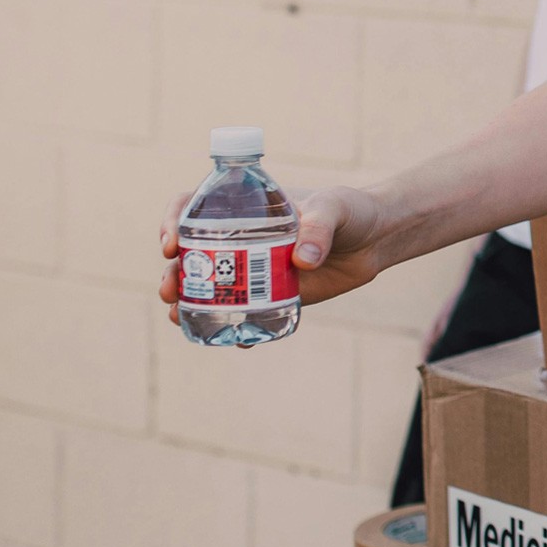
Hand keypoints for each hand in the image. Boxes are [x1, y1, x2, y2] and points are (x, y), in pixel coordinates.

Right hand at [158, 184, 392, 322]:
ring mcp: (252, 270)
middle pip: (190, 255)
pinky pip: (241, 313)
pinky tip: (234, 339)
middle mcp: (239, 238)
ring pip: (208, 287)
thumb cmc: (351, 211)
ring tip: (181, 317)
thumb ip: (320, 227)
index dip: (173, 222)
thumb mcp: (335, 208)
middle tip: (171, 290)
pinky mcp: (271, 296)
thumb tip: (303, 261)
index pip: (193, 207)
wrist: (376, 240)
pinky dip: (232, 328)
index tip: (170, 243)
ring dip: (188, 304)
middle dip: (172, 274)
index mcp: (244, 207)